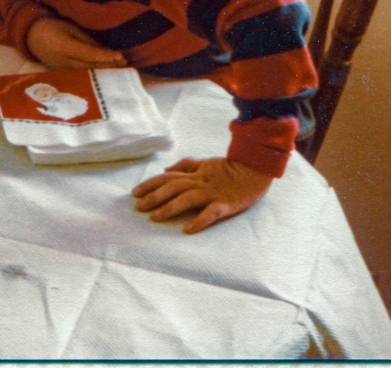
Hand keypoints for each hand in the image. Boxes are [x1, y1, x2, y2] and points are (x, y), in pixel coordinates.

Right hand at [26, 17, 126, 68]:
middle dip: (109, 66)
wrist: (30, 36)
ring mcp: (63, 70)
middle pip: (90, 66)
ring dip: (105, 71)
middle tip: (127, 65)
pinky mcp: (63, 73)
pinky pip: (82, 74)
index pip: (88, 54)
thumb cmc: (51, 27)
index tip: (120, 56)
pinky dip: (96, 72)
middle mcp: (63, 62)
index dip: (105, 56)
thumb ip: (86, 40)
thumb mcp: (69, 28)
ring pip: (88, 72)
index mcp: (64, 47)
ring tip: (121, 69)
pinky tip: (107, 71)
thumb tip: (105, 51)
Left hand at [131, 157, 272, 233]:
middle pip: (173, 188)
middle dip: (154, 197)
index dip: (150, 184)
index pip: (167, 177)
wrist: (256, 168)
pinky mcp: (226, 204)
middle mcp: (200, 182)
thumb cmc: (230, 167)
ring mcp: (212, 193)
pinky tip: (188, 229)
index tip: (134, 193)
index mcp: (194, 174)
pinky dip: (199, 220)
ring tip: (155, 217)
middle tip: (139, 207)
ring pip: (187, 199)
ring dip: (170, 208)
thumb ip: (185, 165)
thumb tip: (165, 169)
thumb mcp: (205, 162)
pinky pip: (211, 212)